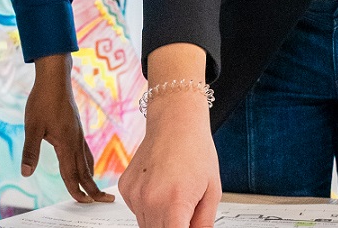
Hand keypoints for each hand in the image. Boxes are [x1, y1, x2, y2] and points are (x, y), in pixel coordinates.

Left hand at [21, 53, 113, 203]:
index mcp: (66, 143)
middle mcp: (75, 140)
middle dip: (93, 188)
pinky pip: (85, 149)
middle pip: (85, 170)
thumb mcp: (32, 127)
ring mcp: (78, 133)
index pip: (72, 173)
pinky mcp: (76, 127)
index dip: (76, 190)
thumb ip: (30, 151)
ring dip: (91, 176)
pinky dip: (88, 162)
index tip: (83, 203)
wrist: (55, 77)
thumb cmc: (43, 100)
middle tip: (103, 201)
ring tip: (96, 188)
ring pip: (87, 160)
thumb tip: (26, 174)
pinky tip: (86, 163)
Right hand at [119, 91, 219, 227]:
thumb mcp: (212, 191)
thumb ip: (203, 224)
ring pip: (146, 225)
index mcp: (175, 203)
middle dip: (173, 227)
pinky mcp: (125, 187)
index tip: (186, 226)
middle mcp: (150, 200)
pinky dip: (148, 207)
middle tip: (184, 211)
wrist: (175, 120)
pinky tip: (160, 188)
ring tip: (173, 196)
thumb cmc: (195, 149)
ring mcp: (134, 194)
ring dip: (159, 221)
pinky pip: (136, 210)